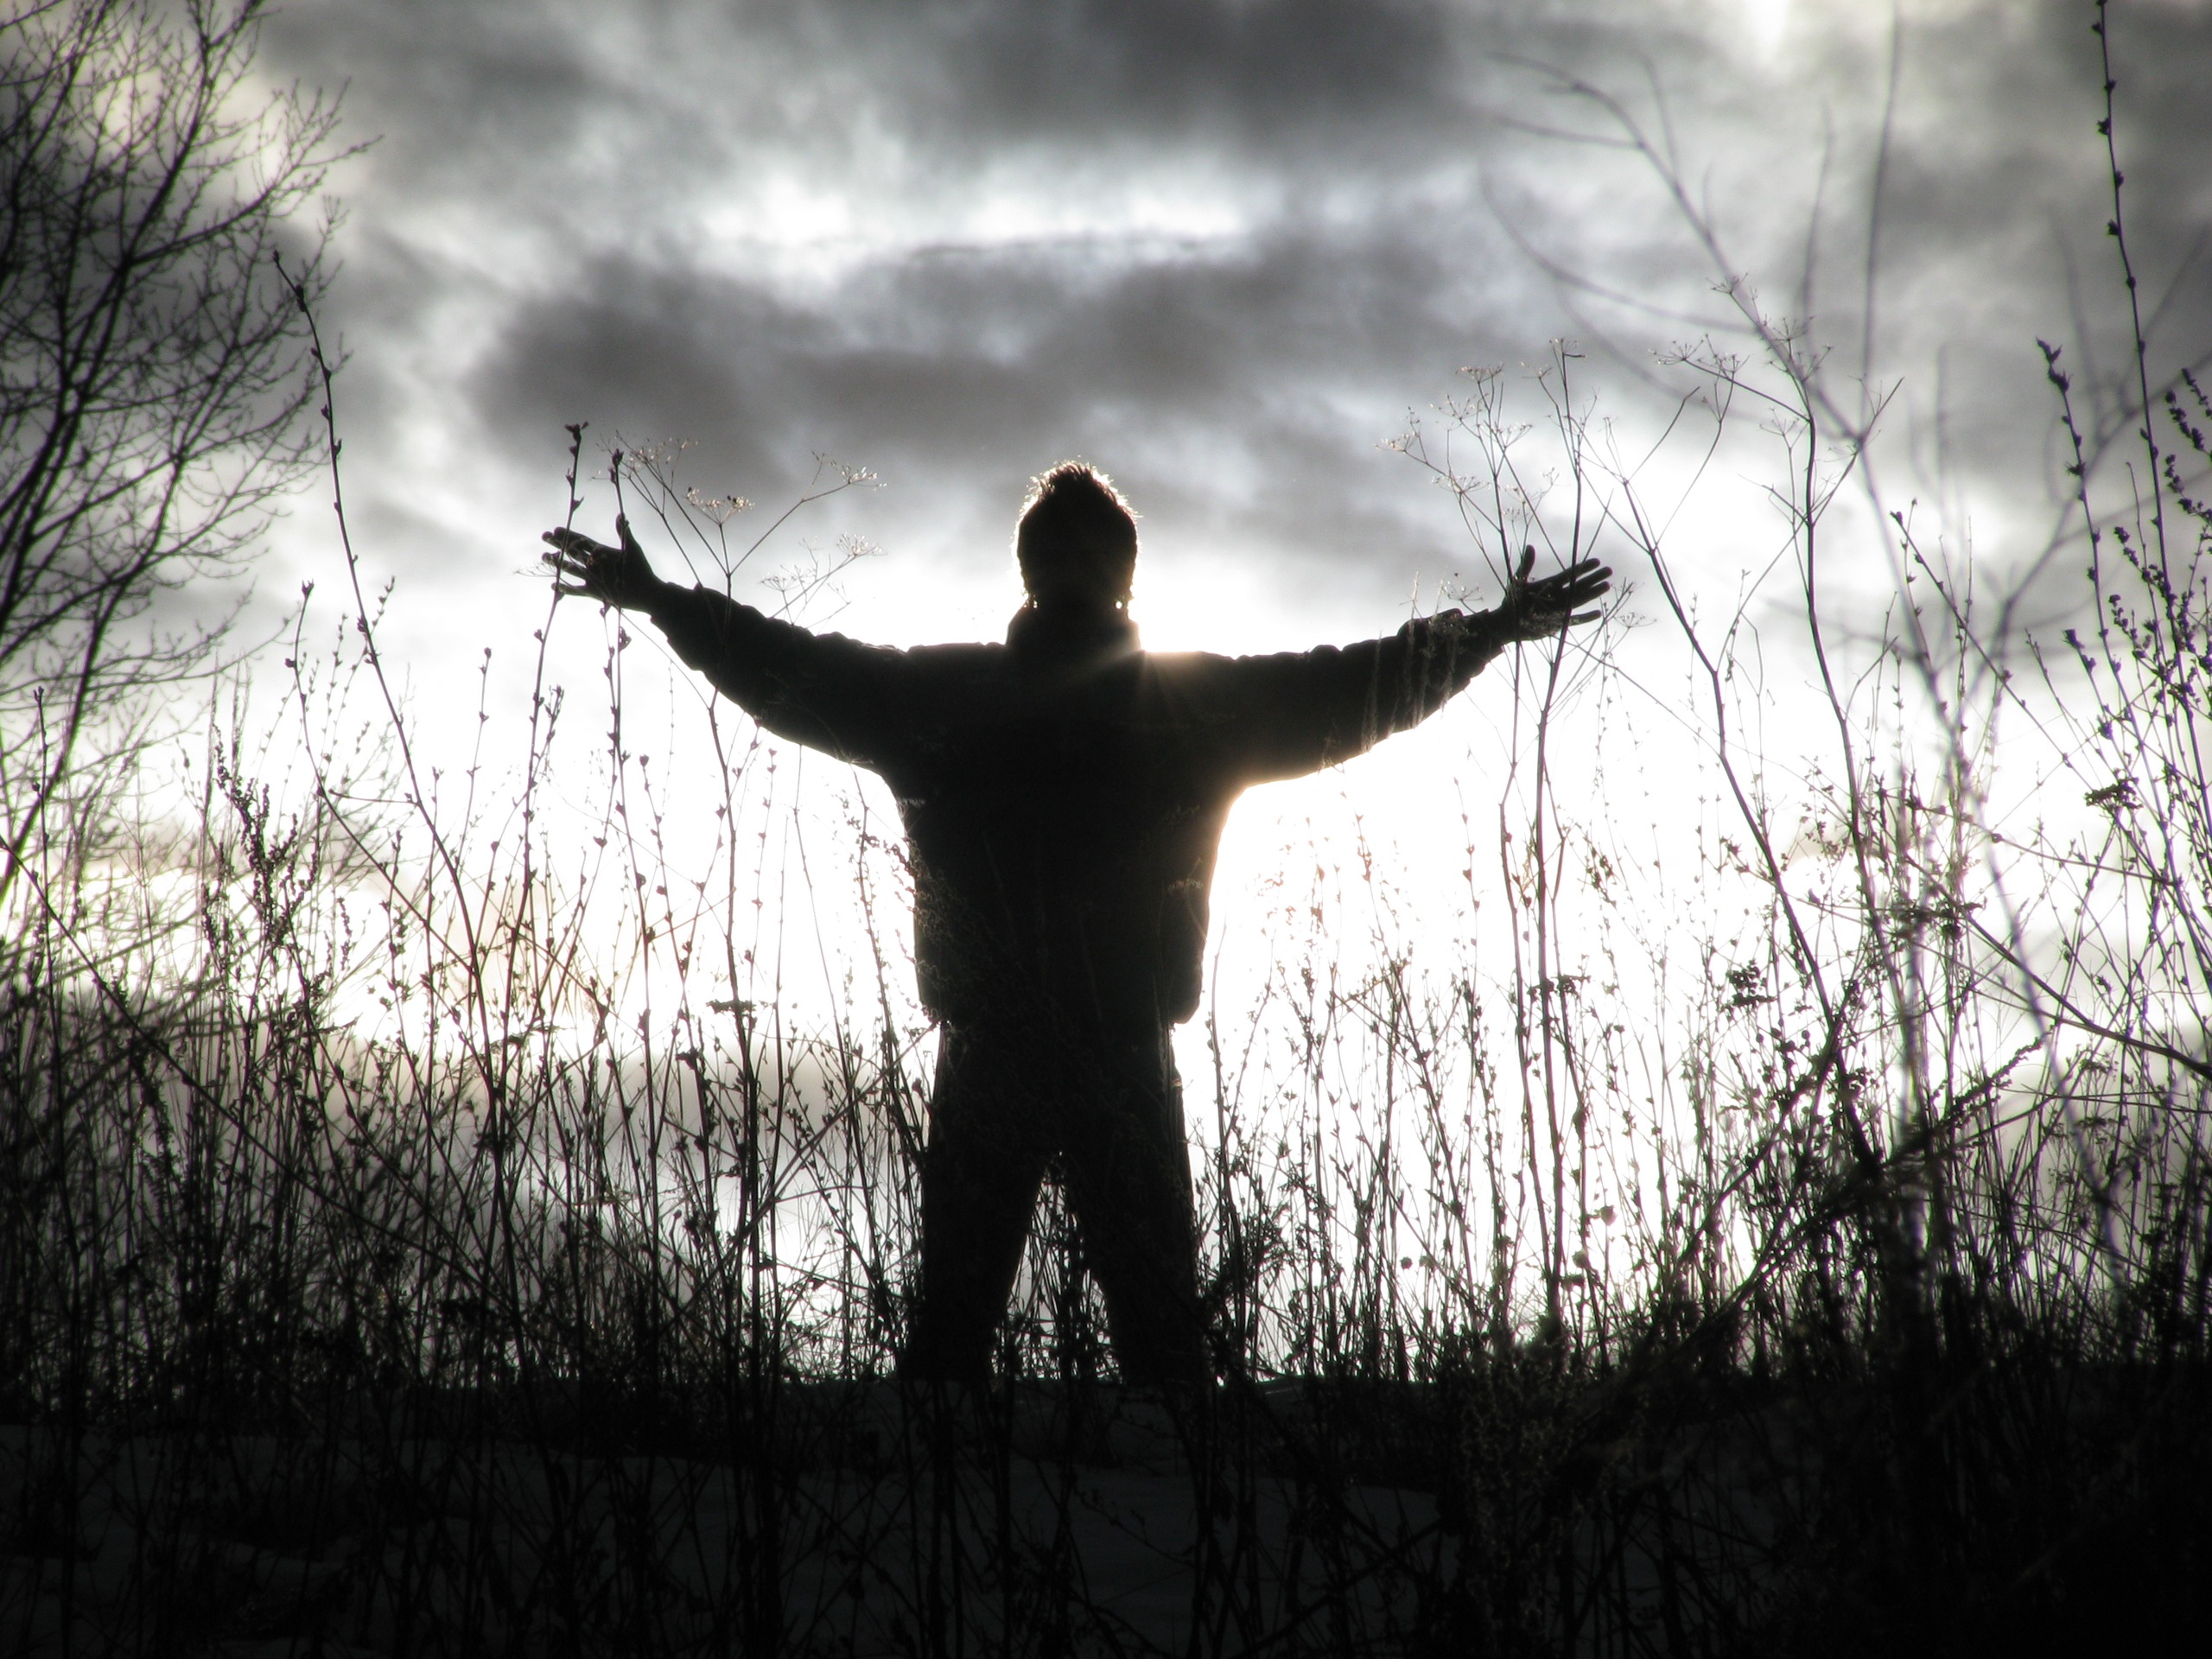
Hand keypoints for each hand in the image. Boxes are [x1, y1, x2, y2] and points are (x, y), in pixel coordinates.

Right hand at [541, 515, 662, 609]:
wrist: (647, 593)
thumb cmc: (642, 570)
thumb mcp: (633, 549)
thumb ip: (624, 533)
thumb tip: (621, 515)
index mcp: (602, 552)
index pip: (581, 541)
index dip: (569, 535)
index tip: (555, 529)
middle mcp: (594, 564)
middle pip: (572, 552)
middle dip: (558, 545)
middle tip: (544, 536)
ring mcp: (592, 578)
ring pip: (571, 570)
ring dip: (558, 563)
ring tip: (545, 556)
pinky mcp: (594, 592)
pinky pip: (576, 591)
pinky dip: (565, 589)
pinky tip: (554, 586)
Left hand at [1487, 546, 1610, 643]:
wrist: (1507, 623)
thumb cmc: (1512, 601)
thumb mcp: (1517, 582)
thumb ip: (1526, 566)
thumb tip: (1530, 547)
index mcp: (1550, 584)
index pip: (1570, 574)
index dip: (1583, 568)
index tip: (1596, 561)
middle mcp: (1558, 595)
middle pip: (1579, 585)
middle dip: (1593, 578)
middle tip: (1609, 570)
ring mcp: (1559, 608)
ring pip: (1580, 599)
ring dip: (1593, 593)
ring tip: (1607, 585)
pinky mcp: (1558, 622)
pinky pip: (1575, 620)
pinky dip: (1585, 618)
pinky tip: (1598, 613)